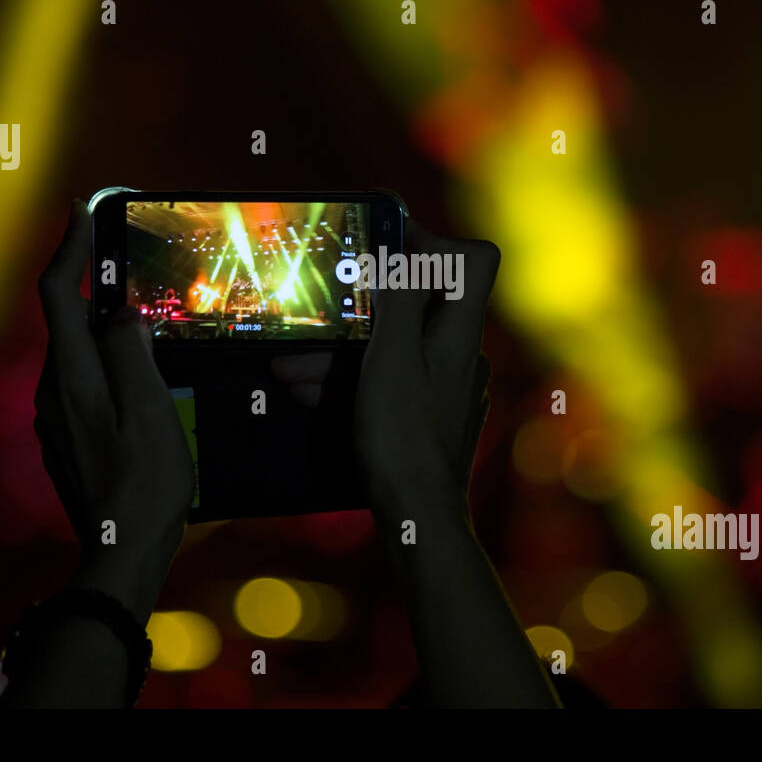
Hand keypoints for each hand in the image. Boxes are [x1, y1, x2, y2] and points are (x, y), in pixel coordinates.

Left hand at [33, 200, 195, 618]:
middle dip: (91, 285)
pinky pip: (86, 384)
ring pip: (77, 356)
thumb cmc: (145, 482)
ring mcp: (58, 421)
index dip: (69, 247)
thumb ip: (132, 353)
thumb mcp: (149, 409)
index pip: (58, 295)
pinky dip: (108, 364)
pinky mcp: (71, 442)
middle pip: (66, 323)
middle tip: (126, 259)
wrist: (123, 553)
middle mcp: (53, 393)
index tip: (86, 208)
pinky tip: (140, 376)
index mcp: (71, 378)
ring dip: (103, 328)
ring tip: (145, 318)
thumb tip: (121, 315)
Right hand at [272, 220, 498, 524]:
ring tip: (288, 372)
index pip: (473, 260)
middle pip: (419, 306)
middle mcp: (462, 356)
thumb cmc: (403, 439)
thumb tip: (402, 248)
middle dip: (359, 312)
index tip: (384, 246)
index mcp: (460, 333)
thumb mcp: (390, 358)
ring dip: (341, 355)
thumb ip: (398, 299)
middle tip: (310, 321)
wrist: (417, 519)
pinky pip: (393, 381)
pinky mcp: (431, 417)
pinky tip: (310, 397)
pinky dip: (354, 383)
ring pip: (396, 349)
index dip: (432, 242)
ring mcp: (448, 388)